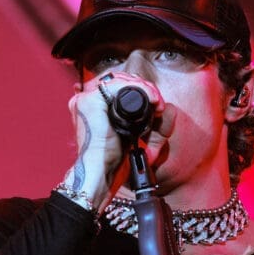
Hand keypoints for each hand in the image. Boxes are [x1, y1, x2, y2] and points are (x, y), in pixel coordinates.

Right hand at [62, 71, 174, 210]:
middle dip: (144, 88)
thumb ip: (152, 125)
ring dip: (144, 87)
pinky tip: (151, 99)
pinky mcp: (89, 102)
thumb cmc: (116, 162)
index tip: (157, 103)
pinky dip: (138, 88)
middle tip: (159, 103)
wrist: (103, 174)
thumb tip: (167, 108)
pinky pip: (117, 85)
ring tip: (157, 102)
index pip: (120, 87)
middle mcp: (89, 102)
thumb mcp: (138, 139)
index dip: (142, 90)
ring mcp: (86, 100)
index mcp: (97, 109)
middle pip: (121, 81)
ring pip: (120, 80)